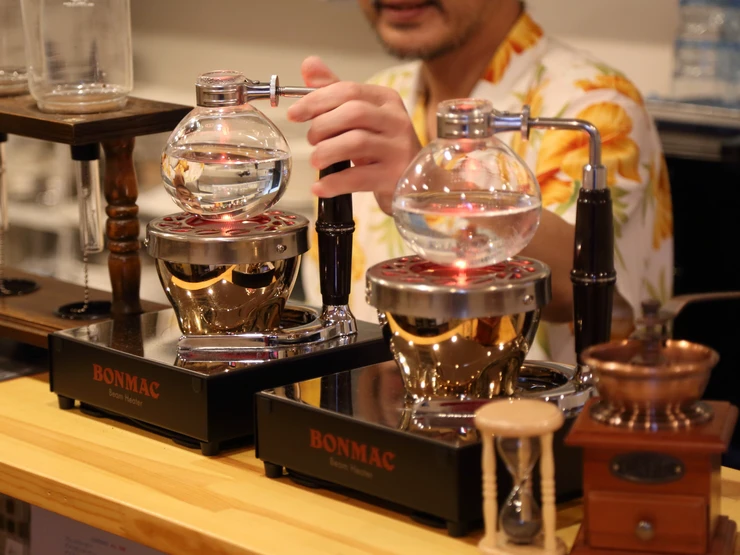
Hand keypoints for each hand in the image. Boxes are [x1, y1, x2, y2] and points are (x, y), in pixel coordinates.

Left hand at [287, 56, 421, 214]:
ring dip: (326, 151)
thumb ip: (334, 91)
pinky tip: (319, 187)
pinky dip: (333, 183)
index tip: (294, 114)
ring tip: (316, 160)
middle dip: (322, 126)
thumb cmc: (381, 144)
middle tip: (312, 140)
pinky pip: (358, 177)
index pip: (348, 90)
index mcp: (386, 99)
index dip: (316, 100)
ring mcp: (398, 149)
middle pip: (353, 113)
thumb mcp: (361, 116)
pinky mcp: (394, 176)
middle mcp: (396, 120)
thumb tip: (309, 65)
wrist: (412, 179)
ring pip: (356, 142)